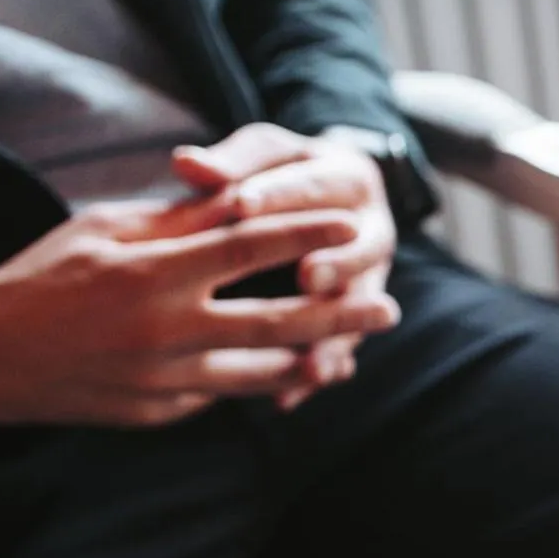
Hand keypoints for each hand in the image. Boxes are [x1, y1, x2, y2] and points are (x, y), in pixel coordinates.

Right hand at [0, 199, 400, 427]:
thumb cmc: (46, 277)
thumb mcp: (106, 230)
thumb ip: (179, 224)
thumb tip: (242, 202)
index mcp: (152, 272)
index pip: (247, 246)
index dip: (306, 233)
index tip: (351, 222)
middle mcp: (165, 329)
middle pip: (277, 321)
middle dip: (342, 314)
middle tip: (391, 308)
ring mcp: (163, 379)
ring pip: (261, 373)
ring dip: (313, 363)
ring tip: (351, 357)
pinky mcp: (158, 413)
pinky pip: (220, 394)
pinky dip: (258, 384)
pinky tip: (292, 377)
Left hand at [174, 123, 398, 409]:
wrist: (327, 199)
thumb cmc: (279, 172)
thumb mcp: (261, 157)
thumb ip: (230, 163)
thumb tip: (186, 161)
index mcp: (349, 178)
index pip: (314, 185)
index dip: (277, 194)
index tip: (240, 203)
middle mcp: (372, 229)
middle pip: (361, 249)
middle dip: (336, 264)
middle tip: (308, 276)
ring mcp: (369, 277)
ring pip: (358, 309)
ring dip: (337, 334)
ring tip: (313, 361)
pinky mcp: (352, 315)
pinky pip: (338, 348)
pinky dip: (312, 376)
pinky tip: (286, 400)